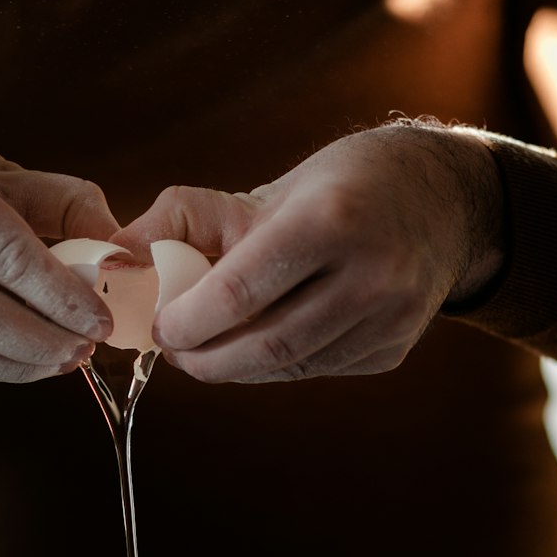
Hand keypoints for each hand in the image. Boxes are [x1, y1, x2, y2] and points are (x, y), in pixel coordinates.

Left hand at [112, 123, 504, 381]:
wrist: (441, 201)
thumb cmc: (337, 186)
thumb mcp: (263, 188)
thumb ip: (181, 220)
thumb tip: (115, 257)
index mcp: (329, 221)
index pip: (239, 293)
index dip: (187, 322)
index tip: (160, 328)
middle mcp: (371, 274)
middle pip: (265, 345)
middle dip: (205, 358)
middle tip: (176, 350)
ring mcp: (389, 318)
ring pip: (290, 368)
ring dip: (237, 366)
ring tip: (210, 347)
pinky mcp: (392, 349)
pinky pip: (317, 370)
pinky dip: (277, 366)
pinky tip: (263, 342)